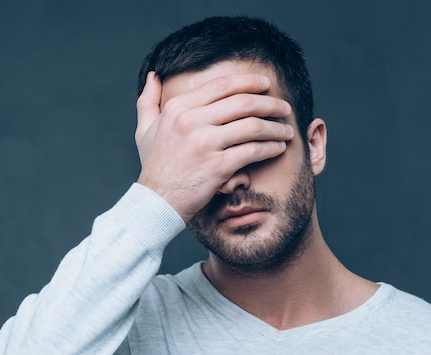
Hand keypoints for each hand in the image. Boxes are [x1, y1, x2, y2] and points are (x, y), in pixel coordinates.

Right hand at [135, 71, 293, 222]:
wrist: (156, 202)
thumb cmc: (154, 166)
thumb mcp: (144, 130)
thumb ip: (148, 101)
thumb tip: (154, 76)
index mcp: (178, 108)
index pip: (221, 86)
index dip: (249, 82)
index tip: (266, 84)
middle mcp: (191, 122)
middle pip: (243, 103)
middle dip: (270, 104)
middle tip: (284, 108)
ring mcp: (205, 144)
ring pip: (252, 126)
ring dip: (275, 127)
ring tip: (286, 130)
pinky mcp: (218, 166)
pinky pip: (253, 151)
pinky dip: (270, 148)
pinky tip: (278, 148)